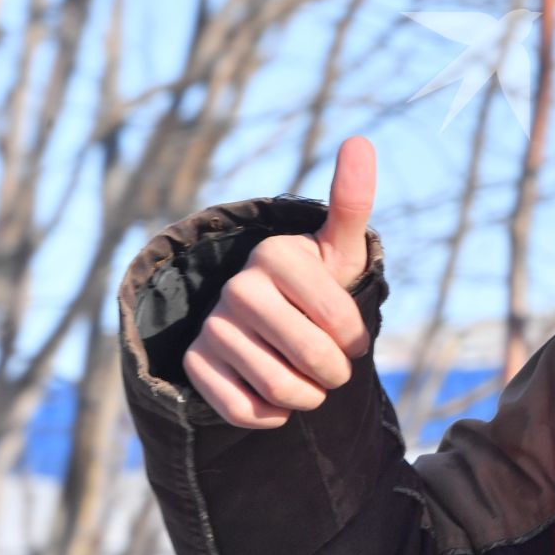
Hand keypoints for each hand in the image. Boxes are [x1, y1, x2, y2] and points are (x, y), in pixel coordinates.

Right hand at [185, 136, 376, 428]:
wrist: (266, 317)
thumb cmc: (314, 282)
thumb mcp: (337, 249)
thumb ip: (351, 202)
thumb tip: (360, 140)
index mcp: (275, 254)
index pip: (341, 323)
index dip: (356, 339)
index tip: (352, 335)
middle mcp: (237, 287)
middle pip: (312, 358)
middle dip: (334, 373)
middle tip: (333, 366)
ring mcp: (212, 325)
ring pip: (281, 389)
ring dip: (306, 396)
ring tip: (308, 380)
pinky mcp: (194, 362)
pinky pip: (244, 410)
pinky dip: (270, 414)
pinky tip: (275, 396)